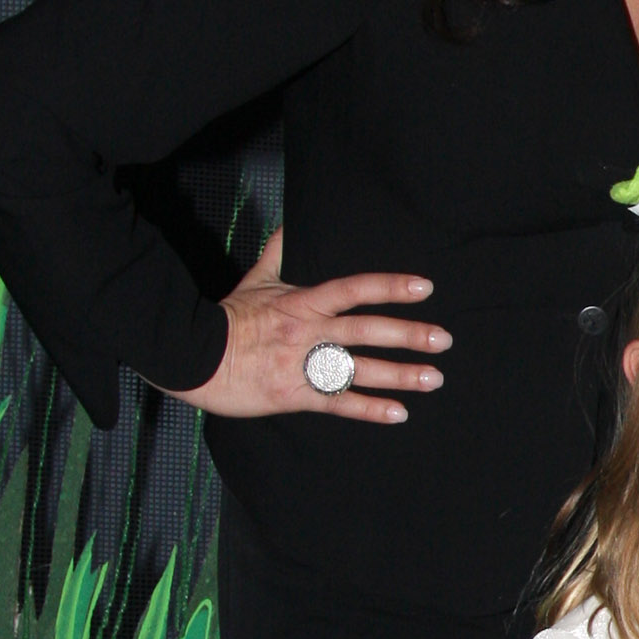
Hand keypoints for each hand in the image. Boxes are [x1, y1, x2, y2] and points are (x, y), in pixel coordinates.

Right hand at [179, 229, 449, 425]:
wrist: (196, 357)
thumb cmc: (229, 318)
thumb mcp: (255, 280)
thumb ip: (278, 253)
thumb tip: (291, 225)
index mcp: (302, 302)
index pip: (353, 290)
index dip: (389, 287)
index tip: (424, 288)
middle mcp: (309, 332)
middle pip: (366, 331)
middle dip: (407, 335)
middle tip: (443, 340)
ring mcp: (303, 365)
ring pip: (359, 369)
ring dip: (399, 375)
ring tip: (432, 378)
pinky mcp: (295, 396)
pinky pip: (338, 403)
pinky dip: (369, 409)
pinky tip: (398, 413)